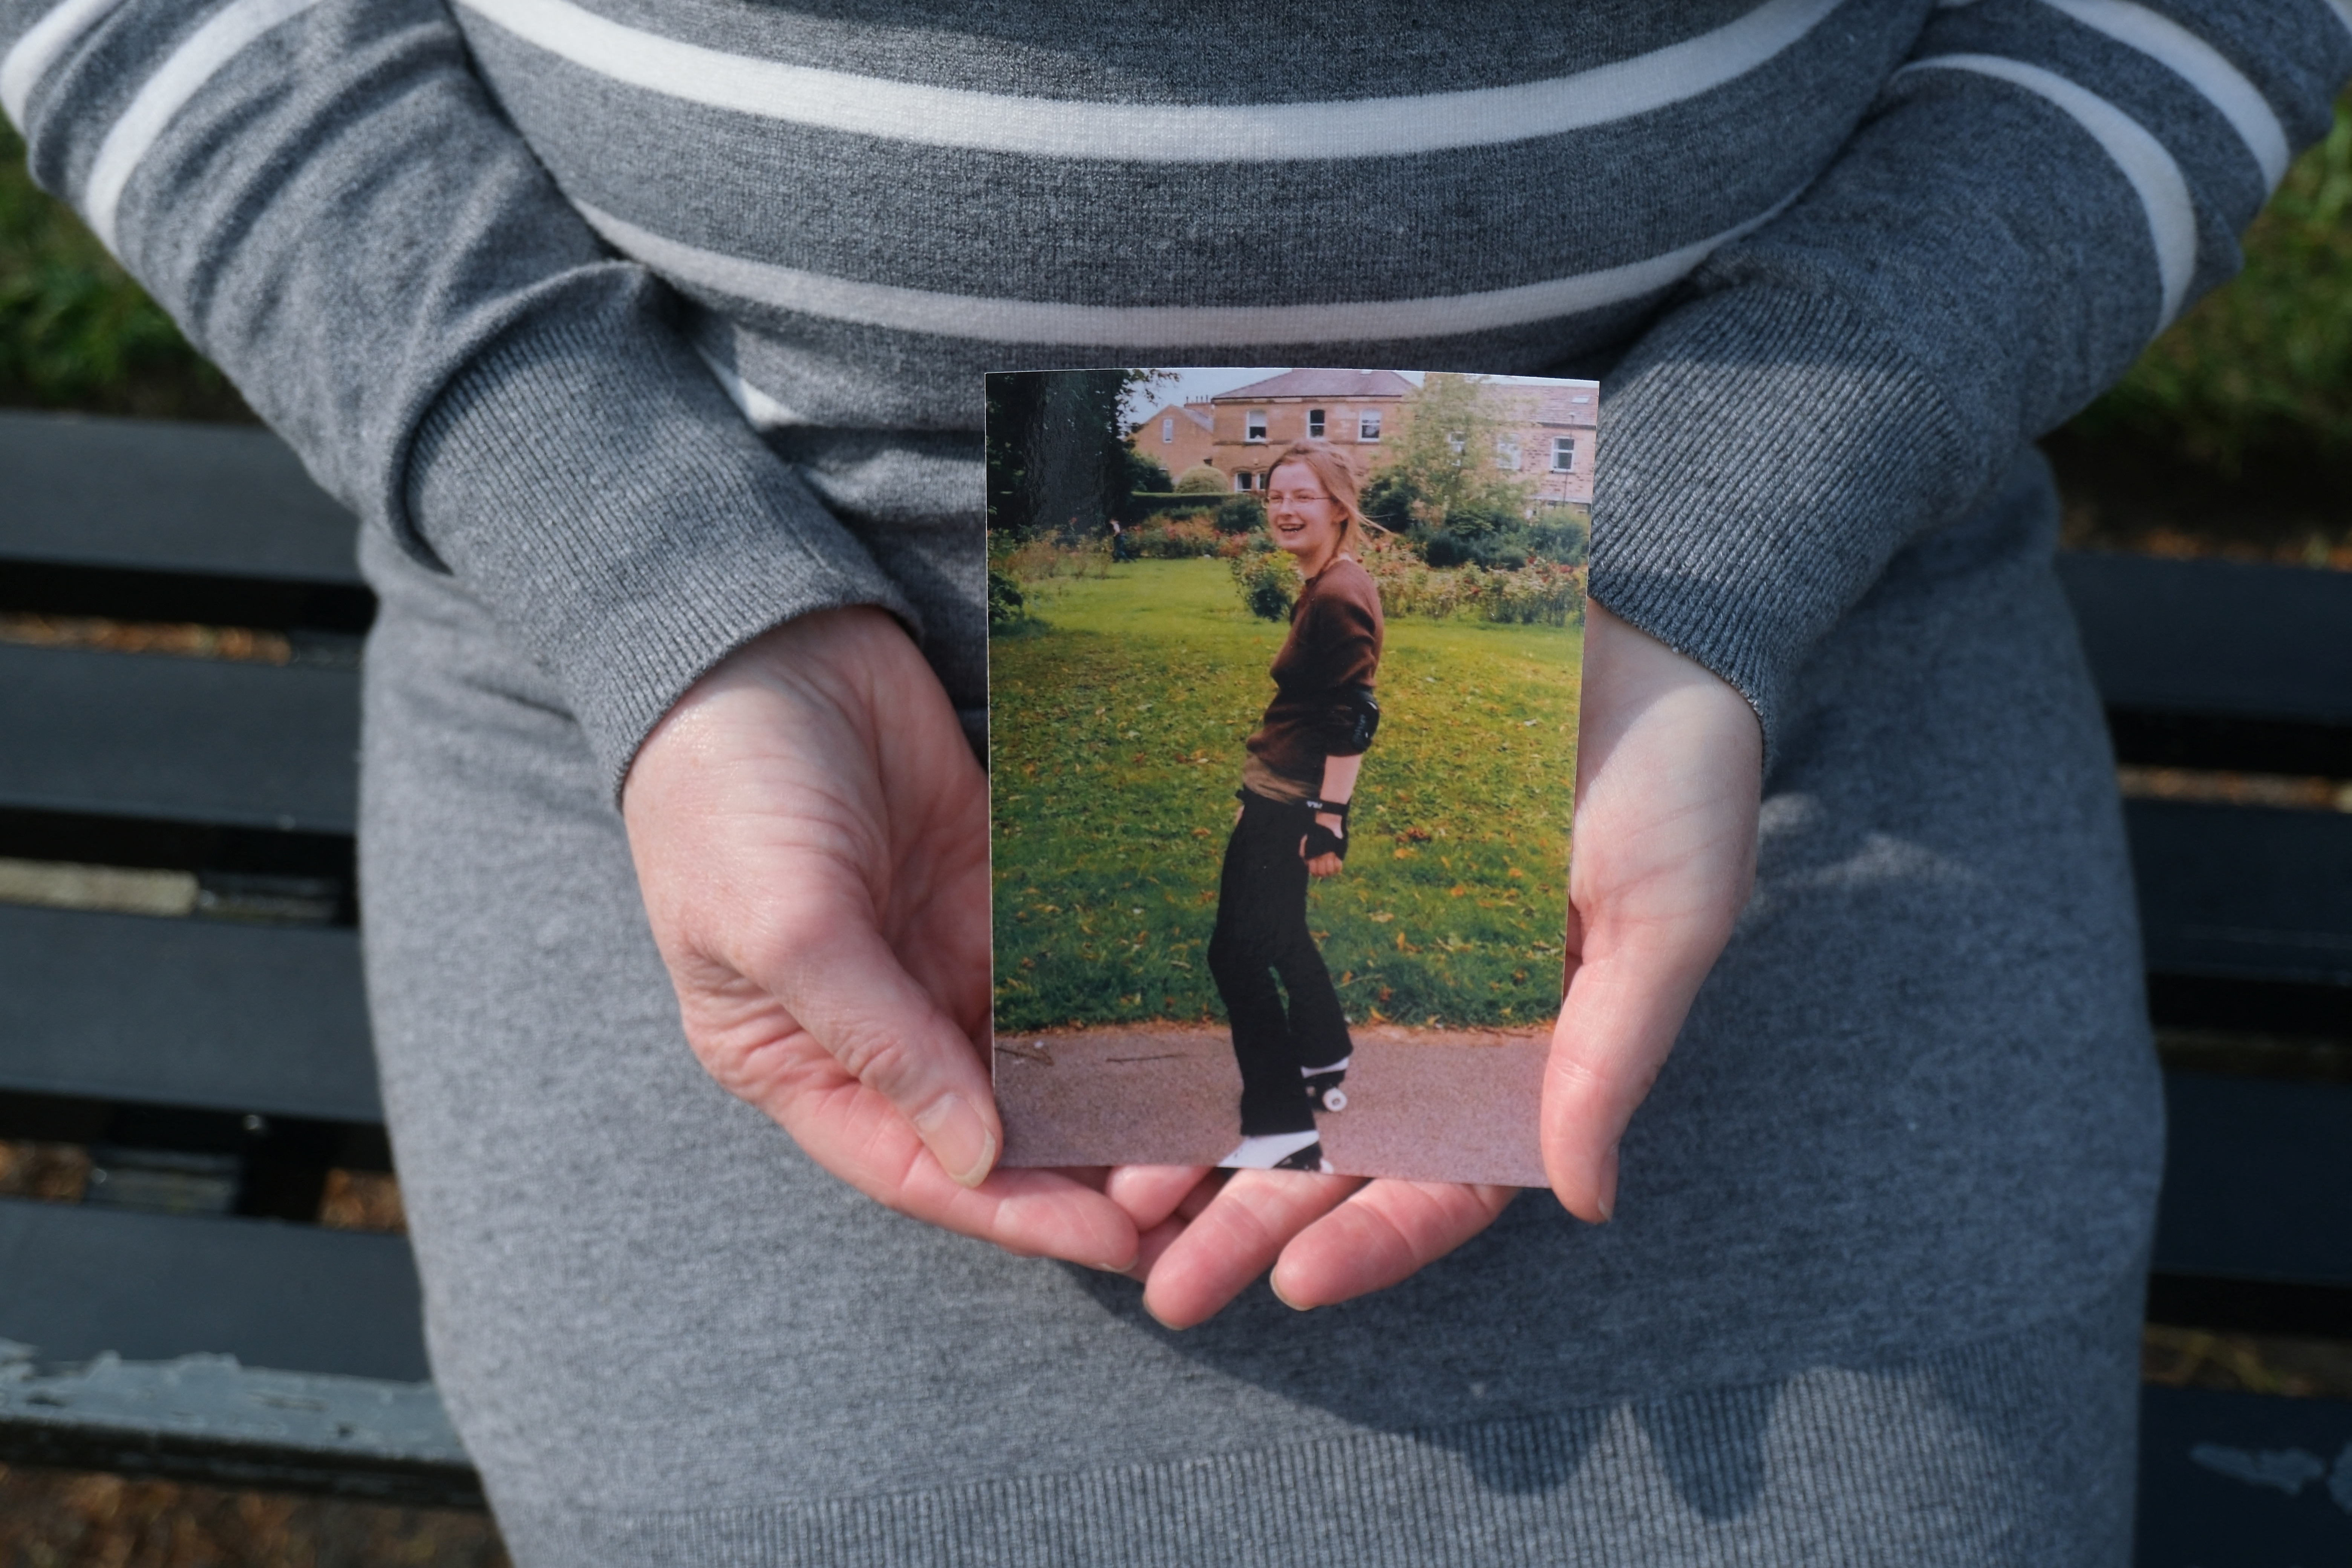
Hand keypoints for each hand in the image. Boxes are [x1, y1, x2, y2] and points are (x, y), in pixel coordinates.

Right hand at [622, 608, 1137, 1270]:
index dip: (1018, 1215)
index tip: (1121, 1242)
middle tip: (1196, 1207)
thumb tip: (974, 1153)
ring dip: (1112, 1101)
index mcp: (798, 1062)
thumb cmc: (730, 797)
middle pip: (993, 1130)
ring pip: (1039, 1062)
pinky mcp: (988, 898)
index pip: (918, 1167)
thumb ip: (878, 1040)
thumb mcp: (784, 929)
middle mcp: (876, 1028)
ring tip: (1211, 1139)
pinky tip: (1188, 1036)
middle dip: (1085, 1172)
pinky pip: (1062, 974)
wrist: (763, 647)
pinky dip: (1116, 1010)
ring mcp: (936, 961)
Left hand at [1113, 603, 1760, 1321]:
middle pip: (1338, 1152)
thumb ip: (1613, 1051)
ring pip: (1279, 1075)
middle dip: (1251, 1225)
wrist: (1637, 619)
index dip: (1374, 1240)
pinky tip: (1123, 1060)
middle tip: (1163, 1291)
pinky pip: (1254, 956)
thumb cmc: (1682, 774)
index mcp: (1531, 1052)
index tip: (1293, 1286)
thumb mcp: (1669, 916)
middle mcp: (1443, 1018)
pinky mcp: (1328, 867)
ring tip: (1118, 1206)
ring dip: (1203, 1147)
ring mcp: (1381, 947)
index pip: (1448, 1178)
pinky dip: (1200, 1017)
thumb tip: (1581, 1199)